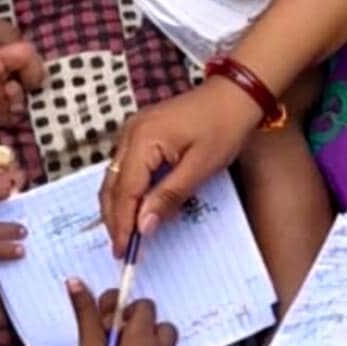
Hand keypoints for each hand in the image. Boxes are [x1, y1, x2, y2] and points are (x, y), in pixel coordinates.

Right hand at [72, 285, 193, 345]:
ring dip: (157, 337)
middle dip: (141, 322)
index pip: (143, 306)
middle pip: (157, 320)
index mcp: (141, 336)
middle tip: (120, 335)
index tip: (110, 320)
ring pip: (171, 338)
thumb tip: (73, 280)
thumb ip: (85, 313)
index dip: (126, 308)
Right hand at [100, 77, 262, 254]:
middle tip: (122, 249)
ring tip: (126, 234)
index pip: (125, 192)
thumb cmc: (223, 127)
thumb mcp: (200, 167)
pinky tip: (136, 207)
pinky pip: (124, 166)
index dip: (122, 224)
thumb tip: (143, 226)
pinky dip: (127, 190)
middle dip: (114, 219)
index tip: (124, 252)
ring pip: (113, 177)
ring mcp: (132, 130)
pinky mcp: (140, 131)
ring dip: (118, 206)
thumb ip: (168, 196)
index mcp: (143, 140)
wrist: (234, 94)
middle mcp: (130, 133)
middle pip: (111, 185)